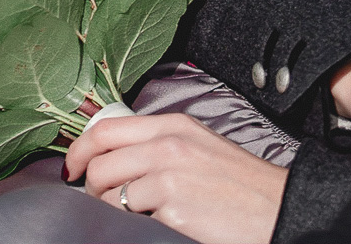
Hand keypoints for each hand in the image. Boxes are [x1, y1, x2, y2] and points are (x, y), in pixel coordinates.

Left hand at [64, 113, 285, 243]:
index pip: (105, 129)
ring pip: (106, 193)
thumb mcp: (199, 147)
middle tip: (107, 202)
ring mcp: (169, 176)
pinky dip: (133, 226)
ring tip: (140, 215)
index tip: (72, 171)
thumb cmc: (239, 183)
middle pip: (98, 163)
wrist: (278, 207)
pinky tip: (159, 225)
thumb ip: (158, 145)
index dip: (78, 152)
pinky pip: (126, 219)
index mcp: (174, 125)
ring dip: (112, 210)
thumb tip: (110, 158)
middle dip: (92, 188)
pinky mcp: (172, 208)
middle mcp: (169, 144)